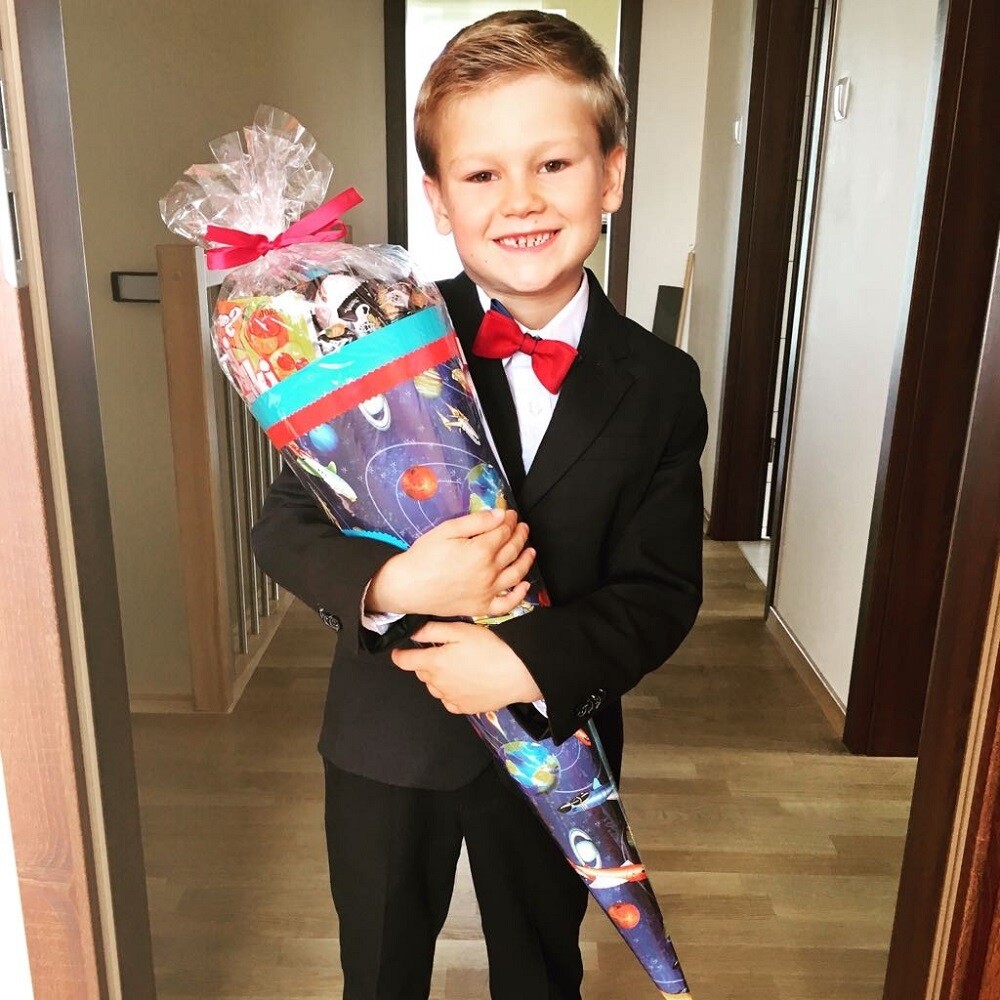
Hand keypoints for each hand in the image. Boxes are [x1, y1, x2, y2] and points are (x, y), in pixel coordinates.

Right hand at [366, 509, 535, 618]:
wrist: (407, 587)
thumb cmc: (424, 556)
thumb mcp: (447, 530)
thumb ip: (476, 522)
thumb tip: (500, 514)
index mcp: (481, 551)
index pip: (503, 531)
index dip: (509, 520)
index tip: (510, 514)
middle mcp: (489, 572)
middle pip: (512, 550)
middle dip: (520, 535)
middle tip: (522, 527)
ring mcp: (487, 592)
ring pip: (516, 574)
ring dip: (526, 560)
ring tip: (530, 550)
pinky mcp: (482, 607)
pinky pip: (507, 604)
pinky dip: (519, 595)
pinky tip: (525, 585)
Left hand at [392, 621, 542, 713]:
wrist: (517, 674)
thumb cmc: (491, 649)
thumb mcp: (460, 630)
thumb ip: (432, 631)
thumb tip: (412, 633)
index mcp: (434, 663)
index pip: (404, 661)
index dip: (399, 654)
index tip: (400, 651)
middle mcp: (438, 684)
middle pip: (421, 673)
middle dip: (425, 662)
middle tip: (442, 651)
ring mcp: (450, 698)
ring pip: (434, 687)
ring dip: (438, 677)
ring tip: (457, 666)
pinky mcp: (463, 708)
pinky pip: (448, 700)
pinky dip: (450, 691)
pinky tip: (464, 681)